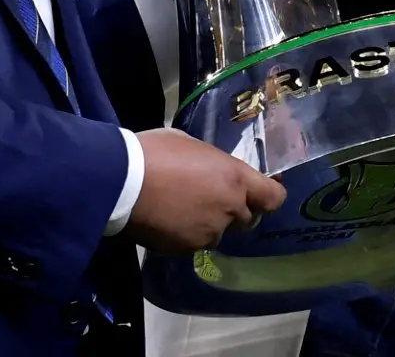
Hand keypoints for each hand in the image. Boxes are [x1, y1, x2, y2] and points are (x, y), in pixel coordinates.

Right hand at [128, 129, 287, 253]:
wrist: (121, 183)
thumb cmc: (155, 152)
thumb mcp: (191, 145)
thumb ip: (212, 164)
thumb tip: (213, 172)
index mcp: (234, 179)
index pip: (273, 198)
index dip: (271, 195)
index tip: (264, 190)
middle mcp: (229, 209)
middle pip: (248, 219)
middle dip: (237, 210)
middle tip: (215, 197)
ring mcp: (208, 233)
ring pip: (218, 232)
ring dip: (209, 222)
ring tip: (183, 207)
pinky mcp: (185, 249)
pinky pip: (194, 243)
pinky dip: (187, 234)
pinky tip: (168, 220)